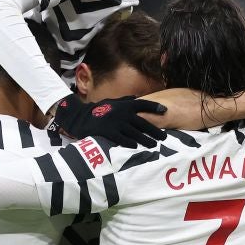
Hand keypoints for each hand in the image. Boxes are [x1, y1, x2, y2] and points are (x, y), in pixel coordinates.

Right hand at [52, 93, 166, 147]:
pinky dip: (130, 143)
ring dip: (145, 139)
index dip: (154, 107)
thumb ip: (124, 101)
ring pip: (135, 133)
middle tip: (164, 137)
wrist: (80, 116)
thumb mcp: (112, 102)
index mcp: (124, 105)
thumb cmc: (98, 109)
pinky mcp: (108, 132)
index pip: (143, 104)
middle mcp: (122, 113)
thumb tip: (135, 98)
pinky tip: (136, 146)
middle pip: (143, 123)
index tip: (164, 111)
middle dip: (154, 130)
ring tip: (153, 145)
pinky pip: (122, 139)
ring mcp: (116, 123)